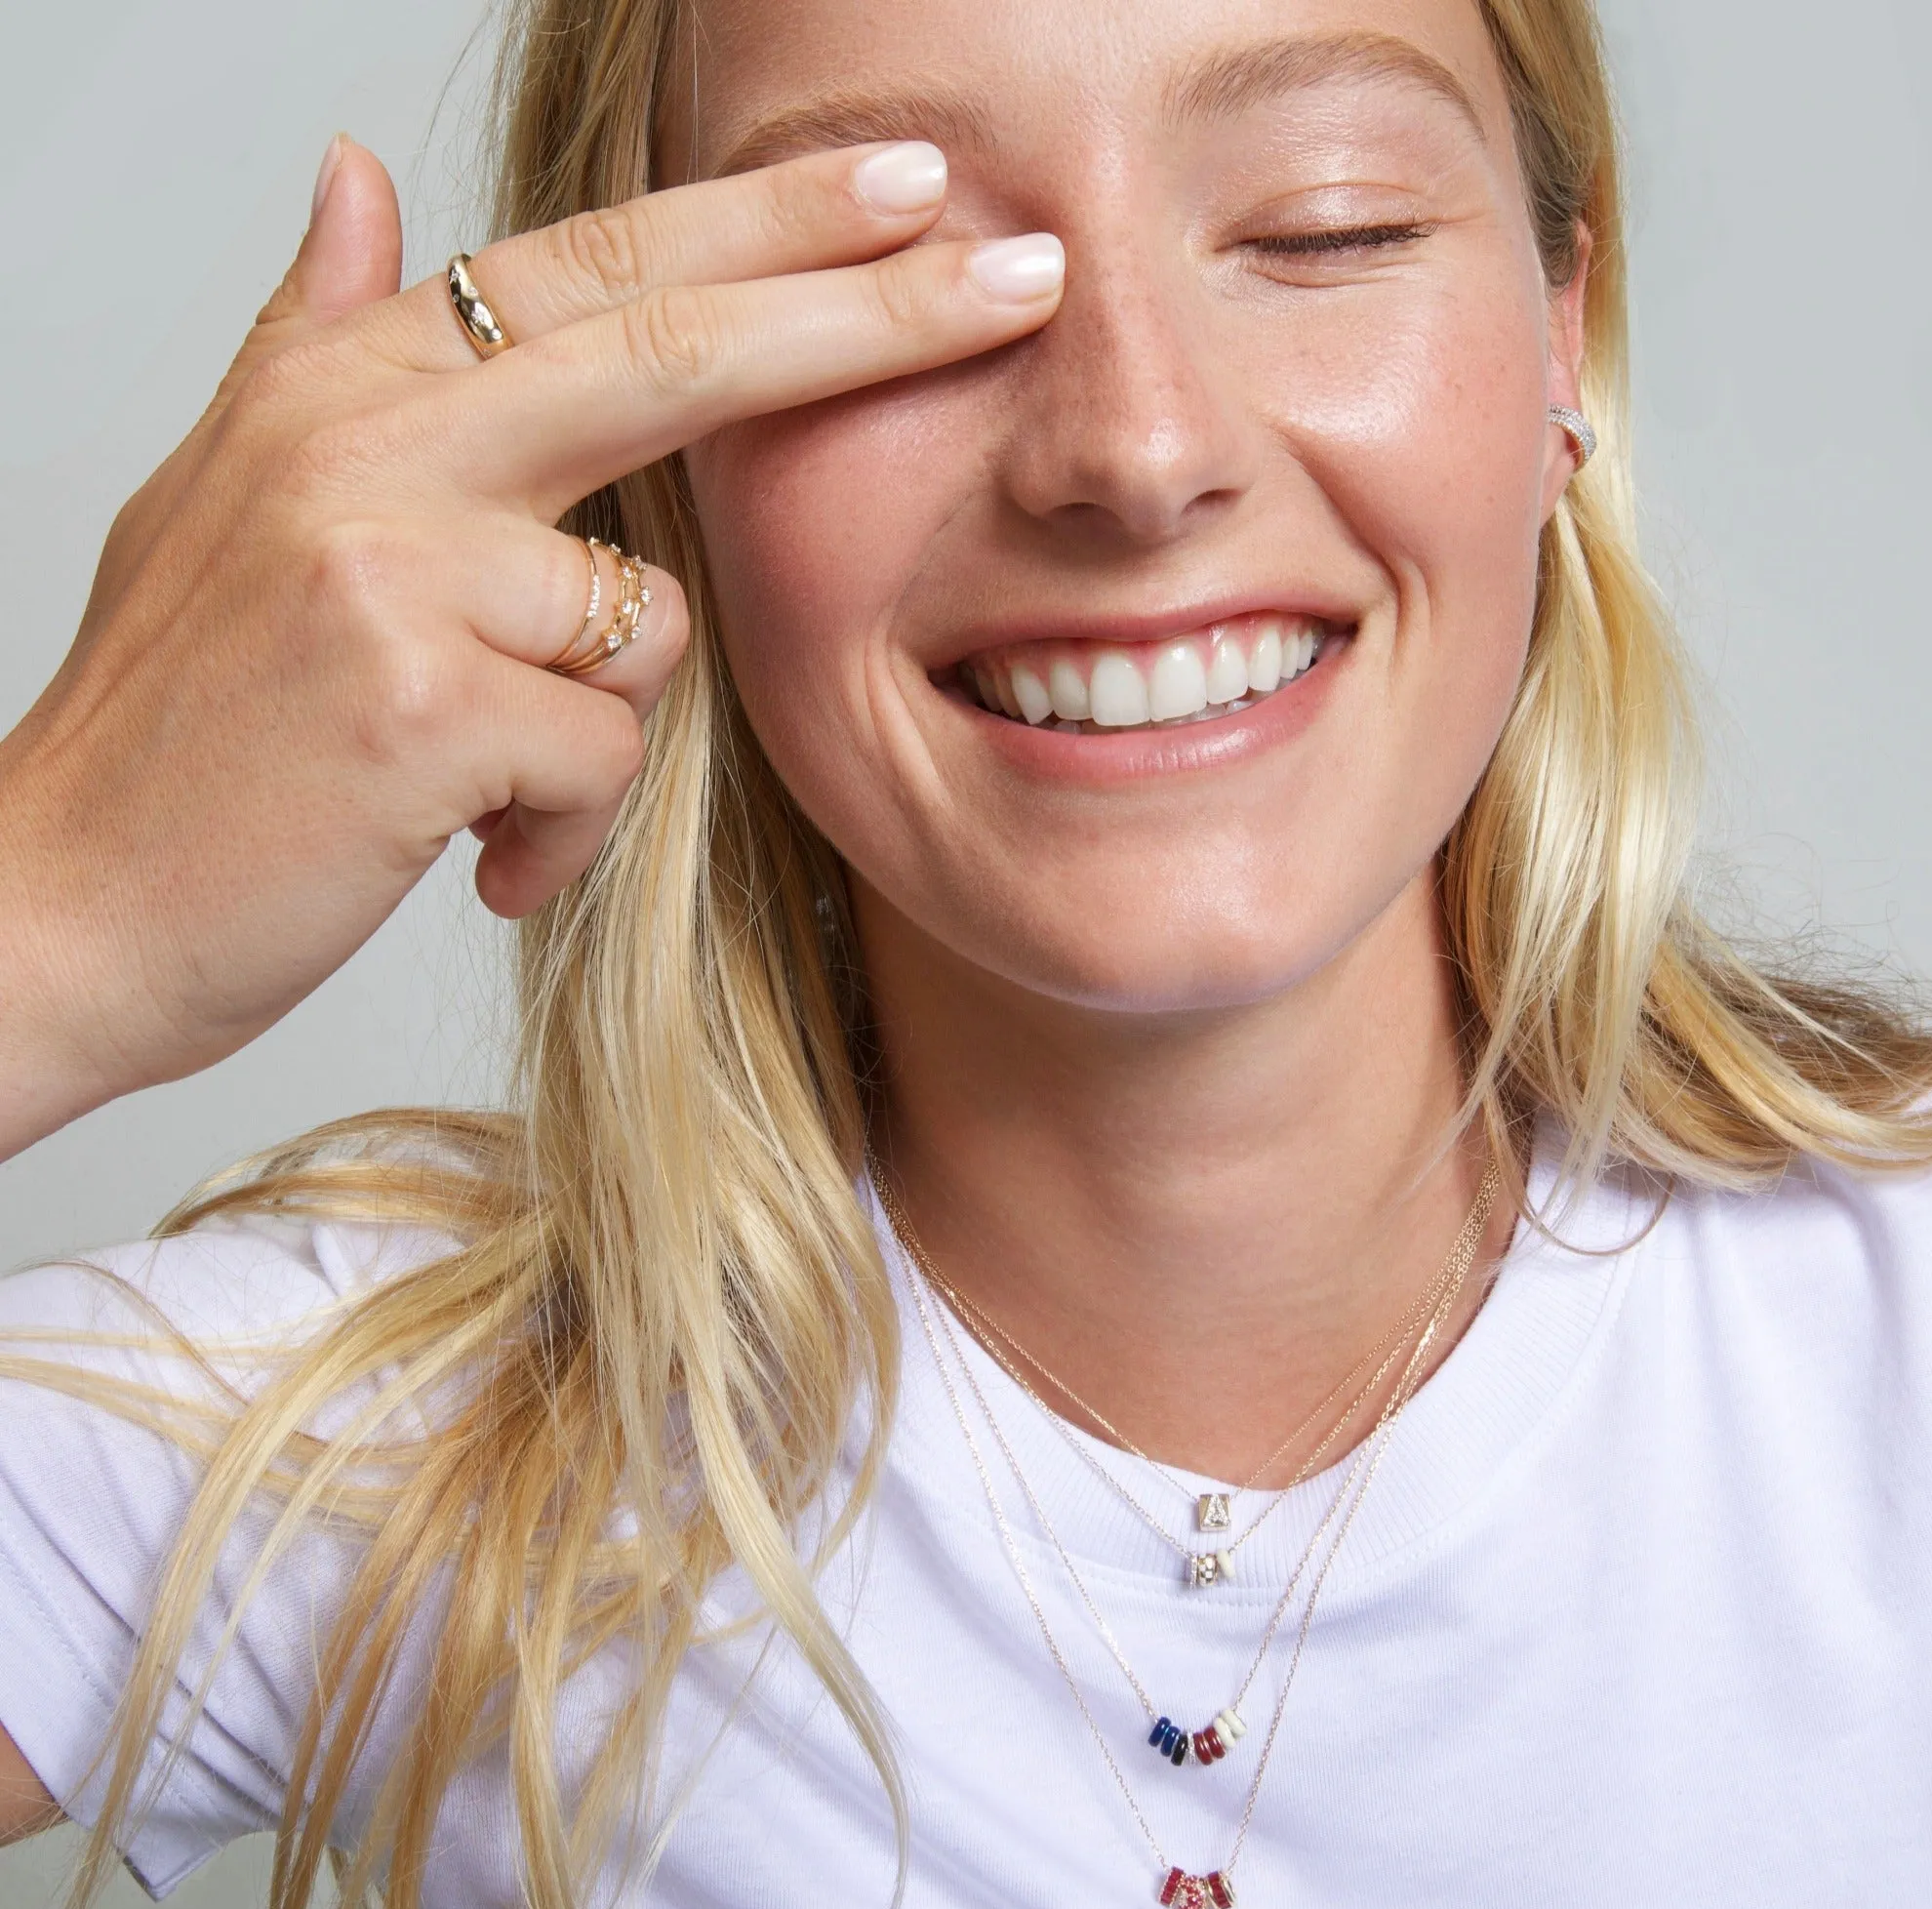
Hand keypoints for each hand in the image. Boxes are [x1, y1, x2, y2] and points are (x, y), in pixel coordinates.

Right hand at [0, 137, 1063, 1158]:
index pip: (592, 270)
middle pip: (672, 349)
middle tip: (1025, 275)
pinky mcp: (420, 699)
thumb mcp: (232, 495)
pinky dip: (560, 830)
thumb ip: (320, 334)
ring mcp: (390, 563)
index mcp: (347, 389)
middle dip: (870, 313)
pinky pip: (606, 758)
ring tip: (483, 789)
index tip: (906, 180)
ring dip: (592, 735)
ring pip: (645, 624)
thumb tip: (361, 176)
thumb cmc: (182, 726)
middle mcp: (366, 441)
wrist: (59, 898)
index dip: (760, 220)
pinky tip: (463, 850)